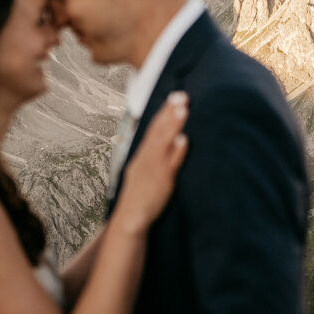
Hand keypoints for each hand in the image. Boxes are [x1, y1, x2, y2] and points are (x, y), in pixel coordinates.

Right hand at [114, 92, 188, 233]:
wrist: (130, 218)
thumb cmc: (140, 196)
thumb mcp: (145, 171)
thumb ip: (159, 156)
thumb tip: (177, 139)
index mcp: (142, 155)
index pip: (154, 129)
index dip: (164, 112)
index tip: (174, 97)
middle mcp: (146, 158)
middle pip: (158, 131)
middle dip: (169, 112)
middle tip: (180, 95)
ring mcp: (153, 168)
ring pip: (163, 142)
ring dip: (173, 125)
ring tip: (182, 109)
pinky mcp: (161, 181)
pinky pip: (169, 165)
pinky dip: (176, 152)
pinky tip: (183, 139)